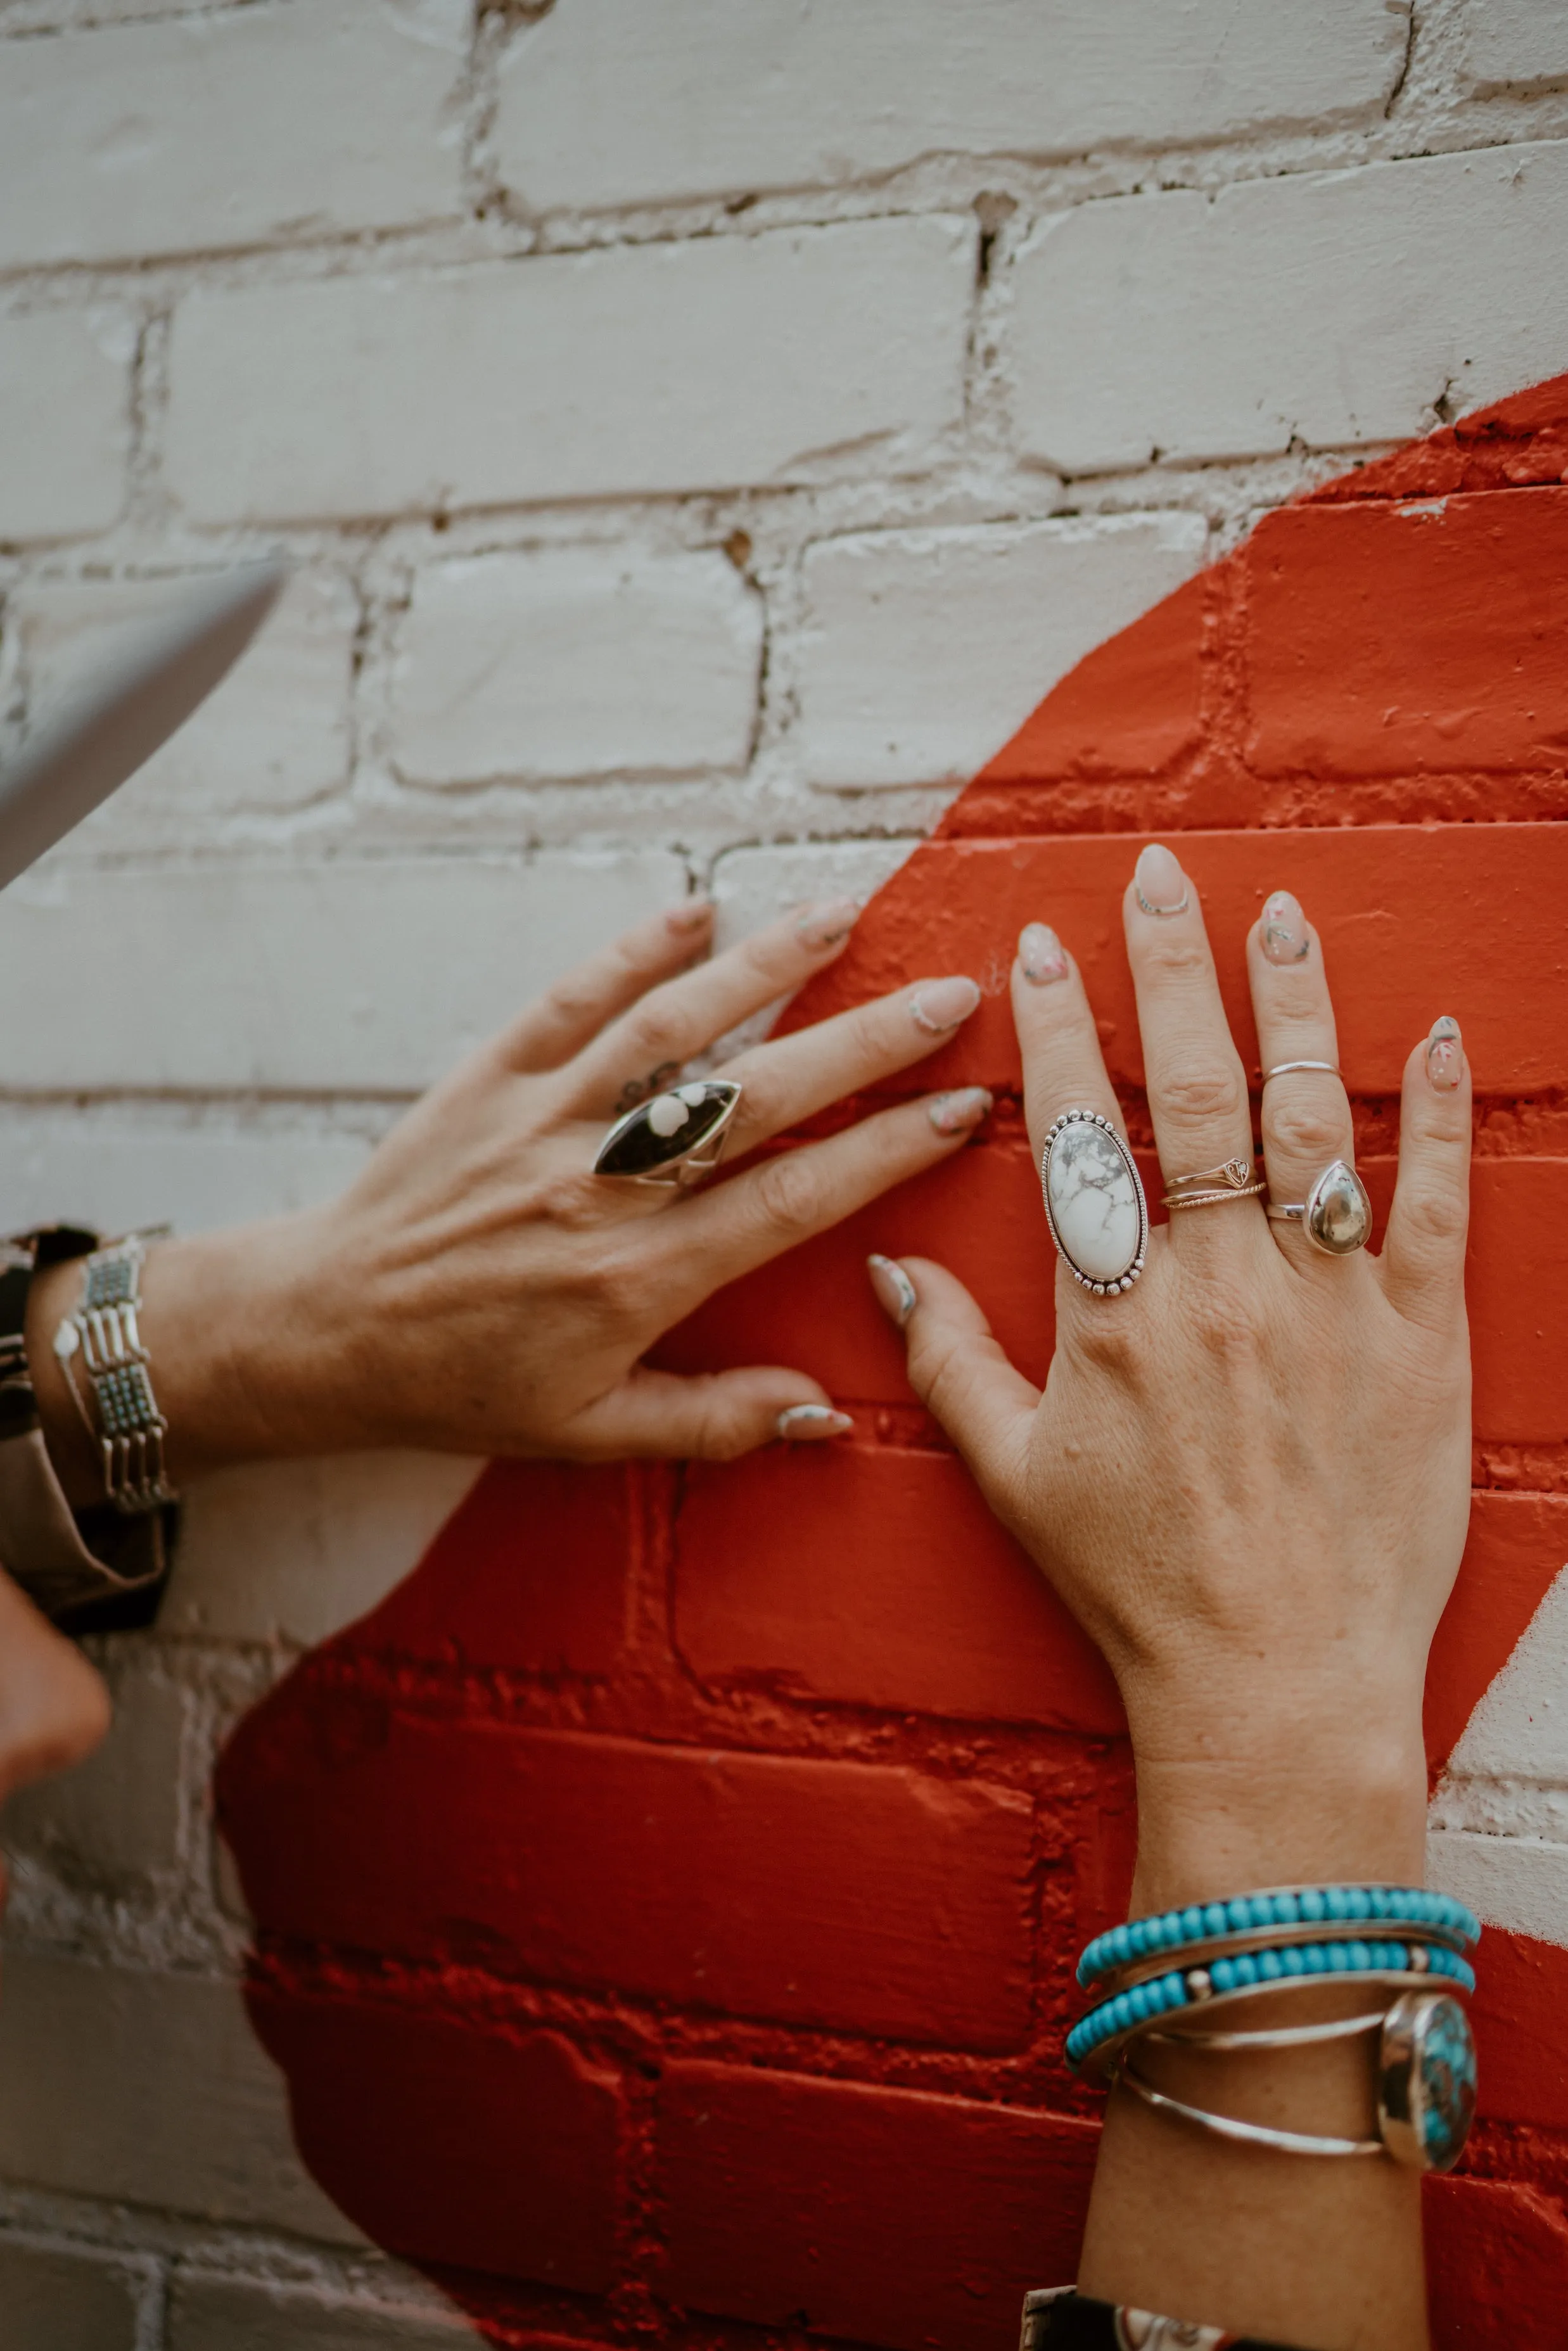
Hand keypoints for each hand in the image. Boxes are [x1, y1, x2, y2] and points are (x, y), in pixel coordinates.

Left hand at [30, 897, 991, 1484]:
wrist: (325, 1332)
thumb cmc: (462, 1385)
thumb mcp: (592, 1430)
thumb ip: (714, 1422)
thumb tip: (826, 1415)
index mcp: (638, 1278)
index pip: (791, 1199)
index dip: (885, 1153)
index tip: (961, 1111)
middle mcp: (600, 1187)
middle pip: (757, 1098)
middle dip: (864, 1043)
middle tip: (948, 997)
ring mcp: (544, 1120)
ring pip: (671, 1028)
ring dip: (764, 967)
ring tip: (844, 919)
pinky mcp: (489, 1076)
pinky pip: (571, 1000)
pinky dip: (632, 951)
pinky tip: (694, 909)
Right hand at [870, 850, 1469, 2349]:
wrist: (1273, 1685)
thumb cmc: (1135, 1588)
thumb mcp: (1014, 1479)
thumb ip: (950, 1363)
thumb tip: (890, 1270)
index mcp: (1116, 1313)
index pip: (1078, 1132)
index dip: (1056, 1031)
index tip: (1042, 948)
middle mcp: (1218, 1285)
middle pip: (1196, 1091)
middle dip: (1172, 970)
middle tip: (1160, 875)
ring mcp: (1327, 1306)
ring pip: (1311, 1120)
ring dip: (1295, 1007)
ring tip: (1281, 915)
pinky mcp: (1421, 1342)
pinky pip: (1436, 1206)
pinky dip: (1439, 1116)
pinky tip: (1437, 1037)